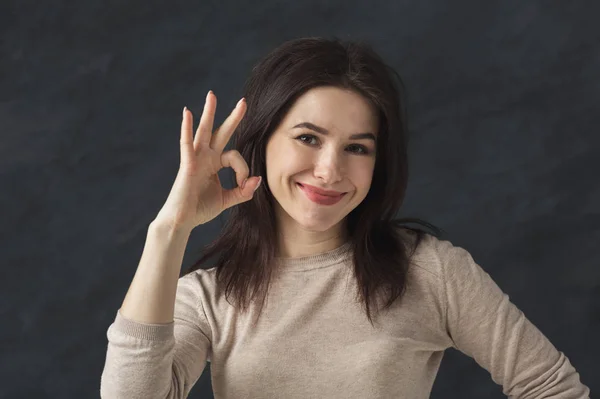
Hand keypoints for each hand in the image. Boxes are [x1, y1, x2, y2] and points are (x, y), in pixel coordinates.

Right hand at [154, 91, 261, 231]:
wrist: (181, 222)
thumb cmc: (200, 209)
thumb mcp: (227, 199)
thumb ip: (243, 191)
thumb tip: (258, 179)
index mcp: (214, 164)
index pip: (235, 157)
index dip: (244, 169)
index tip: (245, 184)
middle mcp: (205, 157)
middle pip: (221, 132)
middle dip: (232, 117)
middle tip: (244, 102)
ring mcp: (195, 159)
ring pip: (203, 131)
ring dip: (209, 113)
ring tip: (212, 95)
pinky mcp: (187, 165)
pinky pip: (187, 143)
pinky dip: (186, 128)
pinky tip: (187, 113)